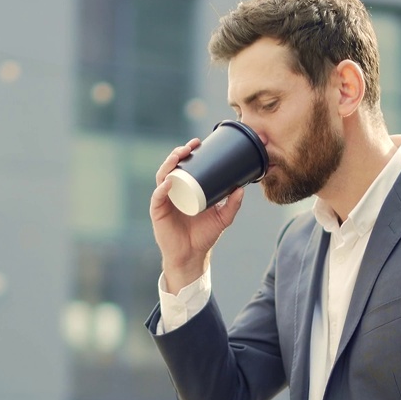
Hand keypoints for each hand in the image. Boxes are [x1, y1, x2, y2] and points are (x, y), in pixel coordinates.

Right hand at [150, 139, 245, 293]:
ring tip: (179, 157)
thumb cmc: (204, 236)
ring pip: (162, 177)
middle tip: (191, 146)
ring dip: (169, 165)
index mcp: (185, 190)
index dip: (188, 153)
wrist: (192, 257)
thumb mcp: (222, 218)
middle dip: (178, 153)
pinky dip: (162, 189)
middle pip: (171, 167)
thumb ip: (233, 205)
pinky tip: (169, 181)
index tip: (198, 143)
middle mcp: (172, 192)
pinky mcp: (158, 212)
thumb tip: (243, 188)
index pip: (184, 166)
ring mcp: (164, 201)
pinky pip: (158, 197)